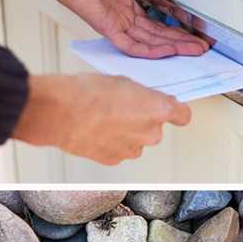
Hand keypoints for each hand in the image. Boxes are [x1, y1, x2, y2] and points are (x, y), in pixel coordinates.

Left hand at [0, 0, 208, 58]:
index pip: (156, 19)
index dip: (177, 26)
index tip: (195, 31)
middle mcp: (122, 14)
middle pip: (157, 34)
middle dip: (181, 41)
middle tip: (201, 47)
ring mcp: (115, 23)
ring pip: (149, 42)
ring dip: (172, 48)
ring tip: (193, 51)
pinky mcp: (106, 28)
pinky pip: (131, 45)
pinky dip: (150, 51)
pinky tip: (168, 52)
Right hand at [12, 74, 191, 164]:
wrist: (60, 112)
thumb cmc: (87, 93)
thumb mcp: (123, 82)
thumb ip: (143, 95)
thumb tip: (147, 100)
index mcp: (158, 110)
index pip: (182, 115)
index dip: (176, 112)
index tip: (172, 111)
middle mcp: (150, 134)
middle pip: (155, 129)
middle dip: (142, 121)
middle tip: (121, 109)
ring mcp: (133, 149)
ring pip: (136, 141)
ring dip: (125, 133)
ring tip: (103, 119)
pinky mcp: (115, 159)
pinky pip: (118, 150)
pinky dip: (110, 143)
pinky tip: (96, 130)